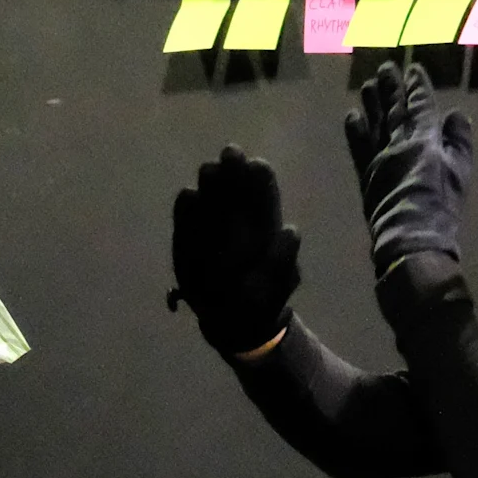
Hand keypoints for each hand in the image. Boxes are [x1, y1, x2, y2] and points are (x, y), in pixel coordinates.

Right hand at [167, 147, 300, 355]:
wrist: (235, 323)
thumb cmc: (263, 301)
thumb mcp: (279, 284)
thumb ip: (283, 259)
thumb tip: (290, 230)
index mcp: (264, 222)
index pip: (262, 189)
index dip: (259, 176)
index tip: (256, 165)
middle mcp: (237, 217)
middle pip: (234, 184)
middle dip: (232, 168)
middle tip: (230, 155)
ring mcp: (211, 224)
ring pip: (210, 194)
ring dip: (210, 181)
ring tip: (210, 172)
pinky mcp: (187, 237)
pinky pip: (186, 216)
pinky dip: (187, 206)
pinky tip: (190, 198)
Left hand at [341, 60, 476, 272]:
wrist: (410, 234)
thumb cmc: (441, 205)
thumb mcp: (460, 172)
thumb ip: (458, 141)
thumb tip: (456, 114)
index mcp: (425, 139)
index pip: (420, 106)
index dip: (417, 86)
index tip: (413, 69)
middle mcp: (399, 142)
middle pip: (394, 109)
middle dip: (391, 86)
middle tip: (386, 67)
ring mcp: (379, 157)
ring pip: (375, 122)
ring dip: (372, 102)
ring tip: (368, 84)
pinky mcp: (365, 174)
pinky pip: (359, 146)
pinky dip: (355, 130)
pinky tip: (352, 115)